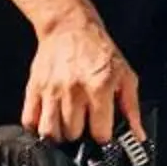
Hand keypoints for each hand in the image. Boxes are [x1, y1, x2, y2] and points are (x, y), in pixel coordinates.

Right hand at [23, 14, 141, 143]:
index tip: (102, 134)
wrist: (69, 27)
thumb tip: (137, 135)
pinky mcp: (33, 89)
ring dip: (59, 136)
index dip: (103, 138)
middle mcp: (73, 91)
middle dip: (80, 136)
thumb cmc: (99, 50)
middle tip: (84, 128)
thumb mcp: (125, 75)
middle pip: (72, 134)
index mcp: (99, 87)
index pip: (99, 131)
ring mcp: (51, 91)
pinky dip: (37, 128)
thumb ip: (131, 107)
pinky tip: (49, 122)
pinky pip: (29, 120)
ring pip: (49, 132)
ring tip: (67, 128)